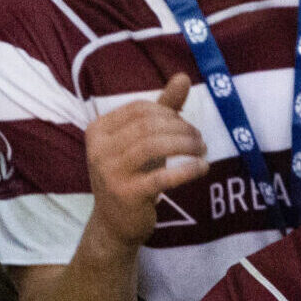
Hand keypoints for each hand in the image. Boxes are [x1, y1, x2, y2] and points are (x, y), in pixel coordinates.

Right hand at [82, 74, 208, 249]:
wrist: (115, 223)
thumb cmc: (132, 174)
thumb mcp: (143, 140)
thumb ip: (163, 108)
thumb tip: (184, 77)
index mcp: (98, 130)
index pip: (140, 109)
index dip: (169, 113)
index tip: (187, 127)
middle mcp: (98, 149)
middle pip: (148, 125)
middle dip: (181, 128)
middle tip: (199, 140)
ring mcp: (109, 172)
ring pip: (154, 146)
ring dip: (185, 145)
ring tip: (202, 151)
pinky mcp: (126, 194)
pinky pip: (162, 176)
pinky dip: (187, 169)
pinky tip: (202, 167)